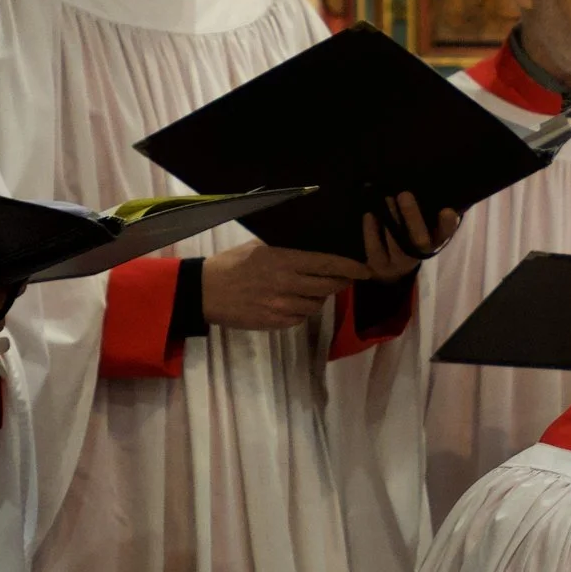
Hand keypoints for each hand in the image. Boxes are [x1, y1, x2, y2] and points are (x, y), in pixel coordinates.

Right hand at [200, 238, 374, 331]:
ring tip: (311, 288)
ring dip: (319, 297)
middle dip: (340, 281)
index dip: (351, 267)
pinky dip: (303, 310)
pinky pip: (301, 317)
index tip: (365, 269)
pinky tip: (292, 301)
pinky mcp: (276, 323)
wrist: (205, 292)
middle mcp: (287, 285)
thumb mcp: (259, 247)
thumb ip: (288, 250)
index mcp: (284, 261)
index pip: (328, 264)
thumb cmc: (232, 264)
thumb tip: (314, 249)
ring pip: (317, 304)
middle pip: (328, 286)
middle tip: (344, 277)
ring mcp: (282, 307)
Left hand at [360, 197, 459, 284]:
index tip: (447, 210)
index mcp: (434, 241)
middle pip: (420, 241)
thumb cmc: (406, 233)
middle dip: (412, 217)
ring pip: (397, 247)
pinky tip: (369, 214)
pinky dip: (371, 231)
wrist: (388, 267)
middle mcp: (418, 255)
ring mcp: (398, 263)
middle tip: (404, 194)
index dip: (447, 225)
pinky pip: (375, 250)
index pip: (445, 234)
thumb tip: (418, 181)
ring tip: (385, 199)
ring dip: (391, 222)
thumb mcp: (418, 222)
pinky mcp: (379, 266)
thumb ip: (422, 207)